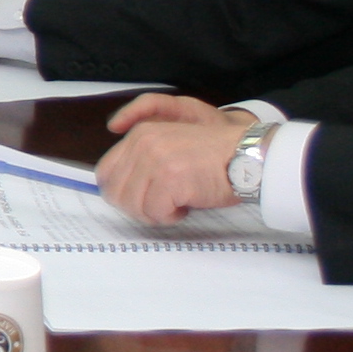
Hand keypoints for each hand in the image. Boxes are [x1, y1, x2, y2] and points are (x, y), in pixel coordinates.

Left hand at [93, 95, 245, 224]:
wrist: (246, 157)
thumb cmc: (213, 158)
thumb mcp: (170, 146)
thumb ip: (142, 159)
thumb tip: (117, 190)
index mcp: (140, 134)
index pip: (106, 172)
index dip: (119, 193)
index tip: (138, 200)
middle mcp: (143, 143)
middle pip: (115, 192)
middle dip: (136, 207)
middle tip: (159, 207)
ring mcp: (156, 160)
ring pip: (133, 205)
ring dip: (154, 213)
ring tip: (175, 205)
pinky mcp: (170, 179)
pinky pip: (156, 213)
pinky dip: (170, 217)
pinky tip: (185, 207)